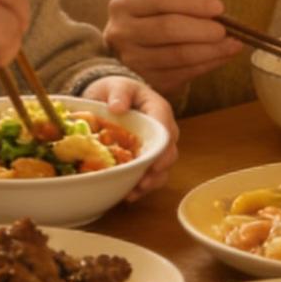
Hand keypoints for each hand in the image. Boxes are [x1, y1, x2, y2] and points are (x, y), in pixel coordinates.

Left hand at [80, 75, 178, 199]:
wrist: (111, 98)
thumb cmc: (117, 91)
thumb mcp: (116, 86)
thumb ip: (119, 93)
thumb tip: (118, 107)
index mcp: (159, 110)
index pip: (166, 129)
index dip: (162, 148)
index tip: (154, 163)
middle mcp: (164, 131)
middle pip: (169, 153)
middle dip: (158, 170)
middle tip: (143, 182)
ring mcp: (157, 147)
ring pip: (163, 168)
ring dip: (151, 182)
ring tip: (134, 191)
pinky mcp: (147, 159)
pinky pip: (151, 175)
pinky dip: (142, 187)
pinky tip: (129, 195)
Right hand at [103, 0, 243, 94]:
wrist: (133, 51)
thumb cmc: (150, 18)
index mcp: (123, 4)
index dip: (192, 2)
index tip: (219, 7)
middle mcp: (122, 33)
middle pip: (168, 28)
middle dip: (203, 29)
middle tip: (225, 29)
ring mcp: (133, 60)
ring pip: (178, 55)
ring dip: (211, 50)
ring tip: (232, 43)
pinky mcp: (148, 80)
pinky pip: (184, 73)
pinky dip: (208, 64)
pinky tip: (222, 56)